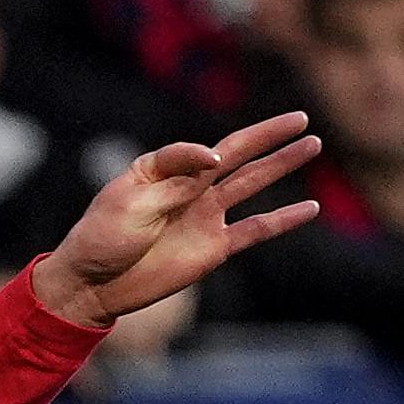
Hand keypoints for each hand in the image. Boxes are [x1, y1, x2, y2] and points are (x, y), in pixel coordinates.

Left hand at [30, 112, 323, 327]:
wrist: (91, 285)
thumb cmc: (102, 238)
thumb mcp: (130, 202)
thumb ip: (175, 182)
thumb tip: (213, 160)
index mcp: (161, 170)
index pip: (197, 151)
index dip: (205, 153)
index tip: (210, 160)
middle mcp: (188, 188)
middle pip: (237, 155)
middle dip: (268, 136)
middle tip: (301, 118)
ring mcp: (204, 216)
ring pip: (252, 184)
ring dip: (282, 165)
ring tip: (312, 144)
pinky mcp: (213, 247)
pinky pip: (255, 230)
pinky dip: (283, 220)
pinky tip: (311, 209)